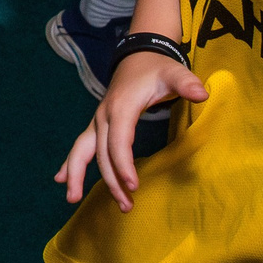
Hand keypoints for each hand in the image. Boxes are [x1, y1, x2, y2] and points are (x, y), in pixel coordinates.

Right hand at [54, 48, 208, 211]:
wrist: (139, 56)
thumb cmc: (157, 69)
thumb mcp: (174, 73)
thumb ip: (186, 83)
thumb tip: (202, 94)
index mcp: (121, 107)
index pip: (118, 141)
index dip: (123, 164)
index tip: (134, 186)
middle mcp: (104, 116)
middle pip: (101, 152)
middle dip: (111, 180)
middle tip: (126, 206)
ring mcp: (98, 121)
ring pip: (82, 151)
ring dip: (78, 175)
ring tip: (73, 199)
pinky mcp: (97, 125)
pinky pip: (79, 146)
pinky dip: (69, 163)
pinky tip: (61, 180)